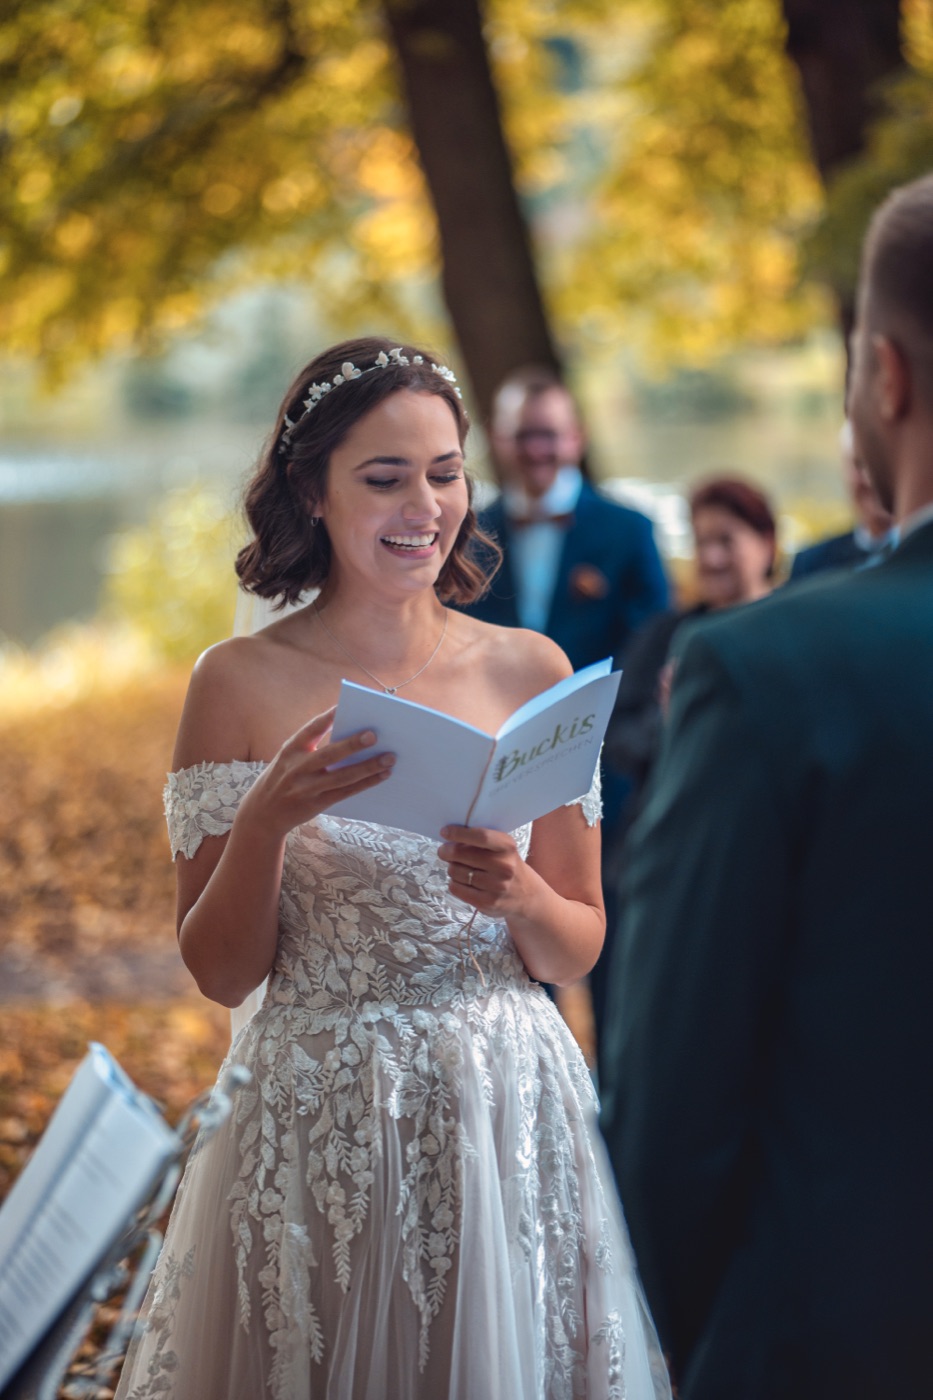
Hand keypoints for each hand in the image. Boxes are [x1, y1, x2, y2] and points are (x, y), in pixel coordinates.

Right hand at [240, 707, 394, 840]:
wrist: (262, 814)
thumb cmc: (283, 777)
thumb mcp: (289, 758)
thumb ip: (312, 745)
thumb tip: (350, 734)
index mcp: (290, 750)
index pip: (310, 729)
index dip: (327, 718)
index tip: (344, 705)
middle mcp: (297, 768)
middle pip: (330, 755)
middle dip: (353, 745)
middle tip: (374, 735)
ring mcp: (307, 788)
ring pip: (343, 776)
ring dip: (369, 767)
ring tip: (389, 758)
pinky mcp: (317, 804)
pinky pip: (346, 792)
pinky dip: (366, 783)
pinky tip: (382, 776)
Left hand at [437, 825, 528, 916]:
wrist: (526, 896)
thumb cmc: (507, 866)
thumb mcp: (503, 848)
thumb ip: (481, 841)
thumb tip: (450, 839)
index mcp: (507, 847)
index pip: (481, 837)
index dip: (459, 833)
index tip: (445, 832)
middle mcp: (504, 866)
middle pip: (461, 854)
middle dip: (447, 851)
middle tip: (444, 851)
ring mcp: (496, 886)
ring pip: (455, 871)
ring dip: (452, 868)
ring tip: (461, 868)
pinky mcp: (487, 902)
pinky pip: (456, 888)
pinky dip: (454, 883)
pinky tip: (463, 882)